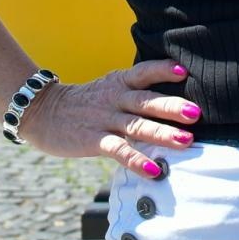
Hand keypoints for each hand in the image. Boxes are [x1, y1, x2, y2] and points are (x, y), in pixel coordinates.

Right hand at [16, 59, 200, 177]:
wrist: (42, 112)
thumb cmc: (85, 103)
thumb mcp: (108, 88)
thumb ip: (134, 92)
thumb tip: (171, 99)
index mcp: (119, 82)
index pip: (143, 72)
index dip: (162, 70)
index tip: (184, 71)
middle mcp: (114, 98)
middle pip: (146, 100)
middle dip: (172, 106)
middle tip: (196, 113)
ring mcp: (103, 119)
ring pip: (136, 125)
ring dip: (162, 133)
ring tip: (186, 141)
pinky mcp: (93, 140)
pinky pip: (118, 150)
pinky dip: (137, 160)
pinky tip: (154, 169)